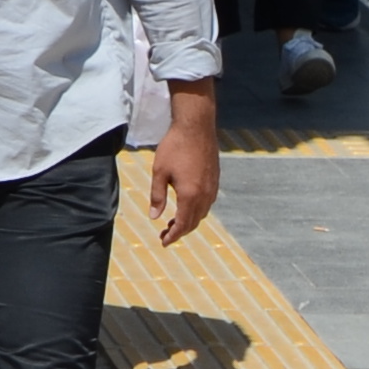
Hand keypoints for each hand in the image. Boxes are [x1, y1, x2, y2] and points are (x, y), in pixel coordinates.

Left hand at [148, 80, 220, 242]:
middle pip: (193, 222)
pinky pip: (207, 203)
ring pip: (202, 213)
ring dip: (189, 221)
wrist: (196, 127)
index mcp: (190, 195)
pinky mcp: (215, 180)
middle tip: (165, 234)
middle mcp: (204, 195)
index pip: (182, 224)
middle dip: (180, 231)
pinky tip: (186, 205)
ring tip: (174, 221)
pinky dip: (196, 210)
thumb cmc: (175, 146)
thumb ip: (157, 196)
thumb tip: (154, 217)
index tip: (163, 242)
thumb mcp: (159, 172)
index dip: (173, 236)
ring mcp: (212, 188)